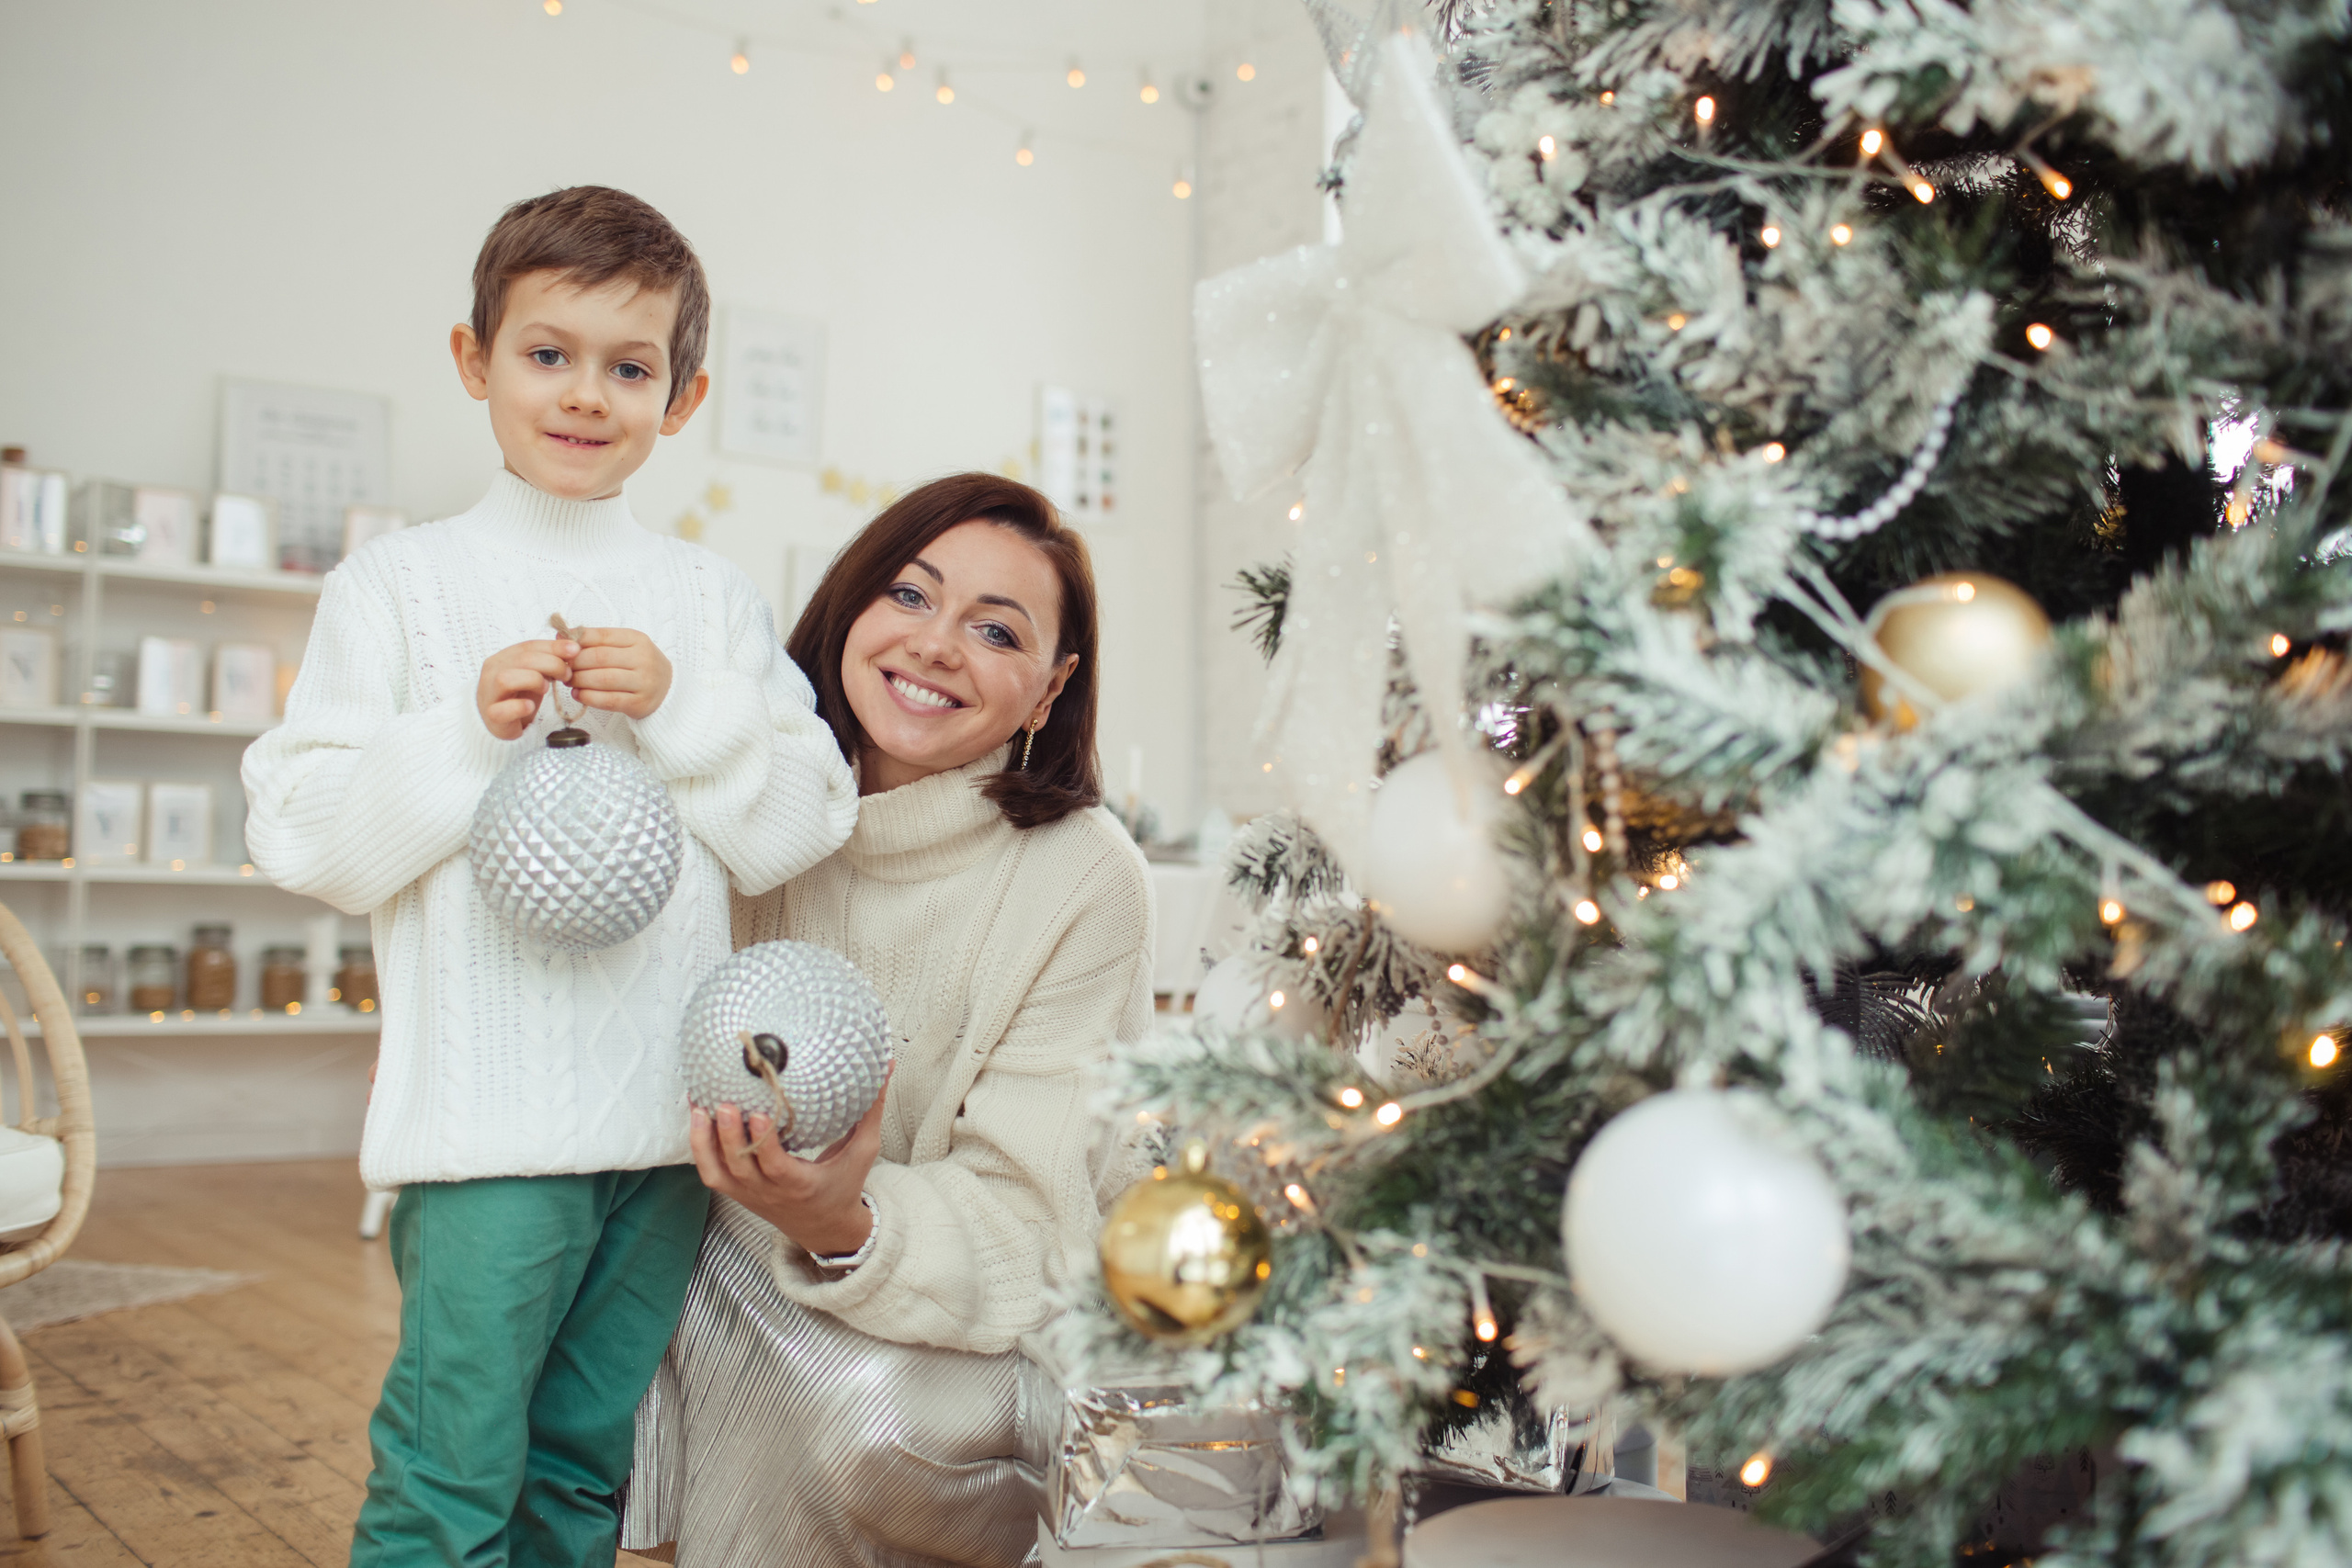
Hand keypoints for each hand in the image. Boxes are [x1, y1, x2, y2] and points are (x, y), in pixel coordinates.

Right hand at [477, 638, 577, 739]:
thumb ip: (548, 661)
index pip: (528, 646)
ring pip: (506, 679)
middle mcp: (492, 672)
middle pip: (522, 660)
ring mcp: (489, 694)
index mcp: (502, 658)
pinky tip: (530, 706)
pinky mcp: (492, 716)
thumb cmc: (520, 695)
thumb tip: (572, 648)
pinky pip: (501, 710)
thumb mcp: (535, 674)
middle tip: (566, 675)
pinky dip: (518, 707)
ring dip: (533, 681)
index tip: (575, 650)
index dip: (553, 647)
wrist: (502, 722)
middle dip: (551, 664)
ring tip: (546, 689)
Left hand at [566, 627, 672, 720]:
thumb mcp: (625, 646)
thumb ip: (597, 641)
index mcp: (637, 639)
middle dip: (575, 663)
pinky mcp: (639, 703)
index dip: (577, 640)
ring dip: (580, 680)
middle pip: (600, 658)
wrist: (668, 689)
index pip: (602, 636)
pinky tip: (578, 694)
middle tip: (563, 667)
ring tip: (569, 681)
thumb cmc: (639, 666)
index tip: (562, 646)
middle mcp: (643, 659)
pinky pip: (609, 700)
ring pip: (603, 679)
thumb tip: (562, 635)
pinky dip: (589, 697)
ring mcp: (643, 682)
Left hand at [689, 1062, 892, 1256]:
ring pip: (717, 1172)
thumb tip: (885, 1066)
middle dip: (728, 1136)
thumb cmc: (844, 1186)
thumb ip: (871, 1110)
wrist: (825, 1228)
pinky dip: (700, 1147)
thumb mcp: (864, 1151)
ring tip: (700, 1106)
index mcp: (800, 1184)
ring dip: (705, 1141)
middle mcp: (769, 1193)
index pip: (776, 1166)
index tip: (760, 1113)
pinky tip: (697, 1116)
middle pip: (740, 1167)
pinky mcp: (736, 1192)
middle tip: (723, 1102)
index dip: (763, 1142)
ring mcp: (748, 1195)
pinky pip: (711, 1173)